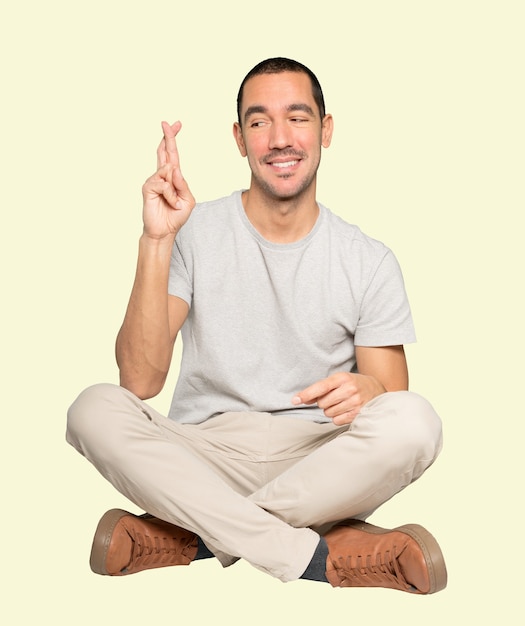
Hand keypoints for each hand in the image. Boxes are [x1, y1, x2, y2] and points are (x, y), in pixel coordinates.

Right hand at [141, 121, 194, 238]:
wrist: (164, 231)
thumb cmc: (175, 215)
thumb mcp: (187, 200)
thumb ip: (183, 184)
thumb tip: (173, 168)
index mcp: (172, 177)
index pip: (172, 154)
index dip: (173, 139)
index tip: (177, 124)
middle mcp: (162, 175)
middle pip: (164, 151)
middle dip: (168, 137)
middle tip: (167, 122)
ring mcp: (153, 180)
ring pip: (168, 173)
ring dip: (175, 191)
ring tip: (173, 203)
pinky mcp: (148, 187)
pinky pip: (164, 184)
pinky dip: (170, 195)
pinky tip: (169, 203)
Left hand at [292, 372, 384, 424]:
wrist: (376, 390)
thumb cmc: (352, 384)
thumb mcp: (338, 380)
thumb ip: (320, 389)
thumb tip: (301, 399)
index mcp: (342, 378)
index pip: (320, 387)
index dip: (306, 394)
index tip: (294, 400)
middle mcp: (349, 389)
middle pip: (322, 403)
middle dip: (324, 402)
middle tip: (334, 397)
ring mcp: (355, 402)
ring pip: (328, 413)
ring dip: (331, 410)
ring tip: (342, 403)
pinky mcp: (358, 414)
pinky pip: (336, 421)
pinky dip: (337, 417)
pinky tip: (346, 410)